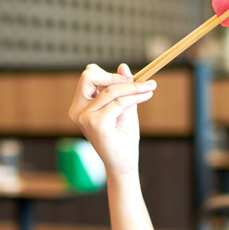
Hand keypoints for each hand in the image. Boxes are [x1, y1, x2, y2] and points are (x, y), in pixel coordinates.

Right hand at [68, 63, 156, 177]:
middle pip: (89, 77)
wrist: (124, 162)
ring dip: (134, 87)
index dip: (108, 73)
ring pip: (111, 90)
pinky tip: (147, 95)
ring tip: (150, 87)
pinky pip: (119, 103)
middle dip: (115, 76)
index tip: (130, 77)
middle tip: (138, 80)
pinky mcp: (96, 125)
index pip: (87, 77)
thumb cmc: (123, 137)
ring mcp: (84, 117)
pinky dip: (136, 97)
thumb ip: (122, 89)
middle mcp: (77, 110)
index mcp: (80, 105)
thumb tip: (124, 66)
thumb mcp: (123, 108)